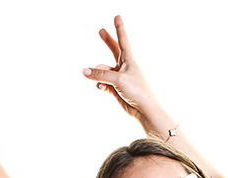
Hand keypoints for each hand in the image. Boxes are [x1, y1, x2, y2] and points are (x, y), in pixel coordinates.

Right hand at [81, 15, 168, 131]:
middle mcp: (124, 66)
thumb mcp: (118, 79)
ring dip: (98, 75)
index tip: (117, 17)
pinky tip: (102, 89)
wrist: (143, 110)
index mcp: (129, 60)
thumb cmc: (137, 91)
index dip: (119, 28)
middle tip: (101, 31)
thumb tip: (84, 71)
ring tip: (102, 84)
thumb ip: (100, 74)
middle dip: (107, 41)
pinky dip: (100, 84)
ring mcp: (119, 76)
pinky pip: (101, 81)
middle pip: (113, 50)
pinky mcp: (115, 87)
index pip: (122, 40)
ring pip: (102, 70)